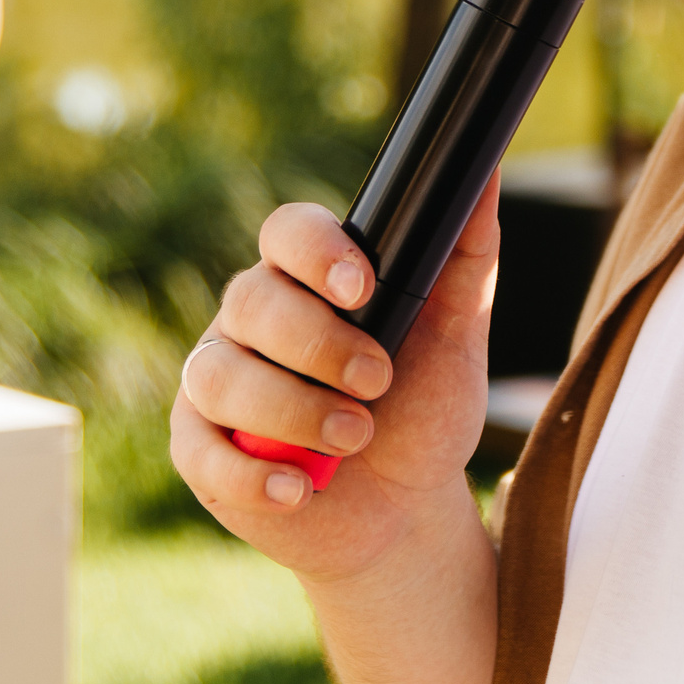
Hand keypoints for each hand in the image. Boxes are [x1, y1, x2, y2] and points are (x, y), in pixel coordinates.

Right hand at [170, 172, 500, 583]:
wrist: (406, 509)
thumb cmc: (423, 408)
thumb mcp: (456, 337)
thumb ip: (466, 256)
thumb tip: (486, 174)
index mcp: (305, 277)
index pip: (286, 232)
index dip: (314, 251)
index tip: (361, 287)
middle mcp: (251, 319)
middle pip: (252, 301)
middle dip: (318, 345)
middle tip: (377, 382)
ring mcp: (218, 381)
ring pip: (219, 374)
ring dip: (290, 410)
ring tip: (352, 439)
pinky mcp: (198, 448)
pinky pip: (198, 451)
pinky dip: (250, 473)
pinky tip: (299, 488)